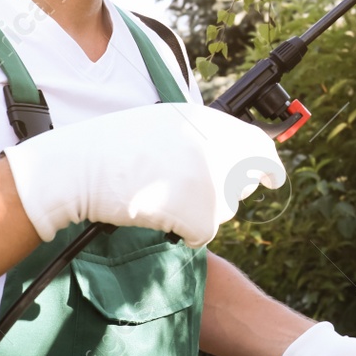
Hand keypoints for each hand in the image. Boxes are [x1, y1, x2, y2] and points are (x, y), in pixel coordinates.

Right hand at [3, 102, 284, 244]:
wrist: (82, 168)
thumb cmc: (115, 146)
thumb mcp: (166, 125)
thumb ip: (202, 136)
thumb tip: (232, 152)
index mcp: (208, 122)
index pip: (259, 145)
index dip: (269, 164)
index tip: (273, 178)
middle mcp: (217, 149)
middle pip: (243, 181)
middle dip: (224, 190)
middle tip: (190, 191)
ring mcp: (211, 182)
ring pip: (223, 209)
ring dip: (200, 210)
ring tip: (162, 193)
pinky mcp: (200, 215)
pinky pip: (203, 234)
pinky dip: (184, 231)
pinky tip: (159, 214)